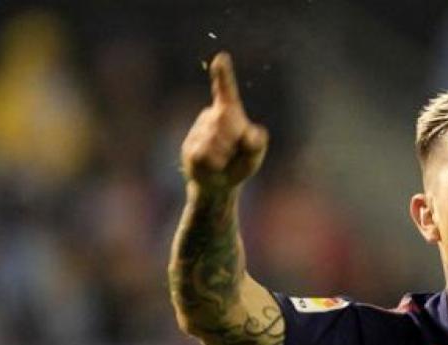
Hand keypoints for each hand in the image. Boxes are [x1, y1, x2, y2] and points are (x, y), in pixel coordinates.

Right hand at [181, 52, 267, 193]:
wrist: (217, 184)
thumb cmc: (238, 165)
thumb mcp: (254, 157)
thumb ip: (257, 145)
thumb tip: (253, 133)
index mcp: (229, 113)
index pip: (226, 91)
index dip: (224, 76)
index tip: (222, 57)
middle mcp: (211, 116)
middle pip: (227, 123)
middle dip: (235, 141)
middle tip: (234, 154)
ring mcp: (199, 131)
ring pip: (216, 143)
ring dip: (225, 157)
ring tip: (223, 162)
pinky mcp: (190, 148)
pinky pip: (206, 157)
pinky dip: (215, 166)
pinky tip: (213, 167)